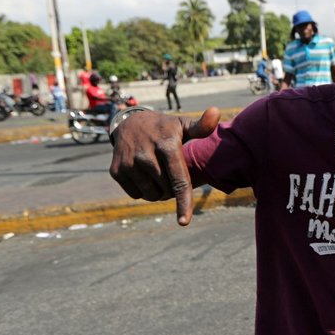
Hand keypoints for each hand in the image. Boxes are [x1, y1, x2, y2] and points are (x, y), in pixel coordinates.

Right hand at [109, 108, 220, 225]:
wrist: (129, 123)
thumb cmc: (164, 128)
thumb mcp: (182, 125)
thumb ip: (201, 126)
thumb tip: (217, 112)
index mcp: (166, 144)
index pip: (179, 179)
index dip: (183, 202)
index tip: (184, 222)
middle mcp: (145, 155)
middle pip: (166, 190)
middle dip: (173, 189)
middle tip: (171, 172)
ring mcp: (129, 163)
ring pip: (151, 195)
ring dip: (159, 191)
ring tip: (159, 174)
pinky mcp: (117, 171)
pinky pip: (136, 194)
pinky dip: (144, 190)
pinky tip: (144, 174)